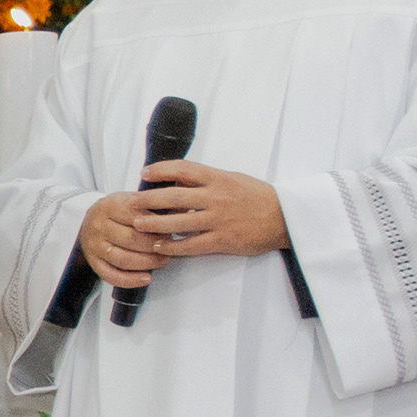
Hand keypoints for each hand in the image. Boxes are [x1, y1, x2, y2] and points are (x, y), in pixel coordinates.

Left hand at [129, 160, 284, 262]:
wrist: (285, 218)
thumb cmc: (257, 197)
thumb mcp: (233, 179)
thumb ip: (206, 180)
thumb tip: (176, 180)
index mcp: (219, 179)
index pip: (184, 169)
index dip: (161, 170)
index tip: (145, 173)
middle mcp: (217, 198)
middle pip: (175, 197)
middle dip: (149, 200)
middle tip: (132, 203)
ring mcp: (219, 220)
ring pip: (179, 223)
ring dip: (154, 225)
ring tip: (137, 225)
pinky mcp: (222, 240)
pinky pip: (191, 245)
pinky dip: (172, 247)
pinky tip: (159, 246)